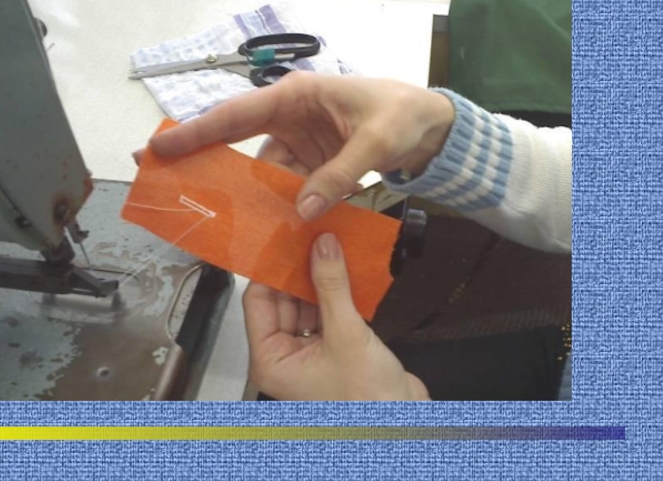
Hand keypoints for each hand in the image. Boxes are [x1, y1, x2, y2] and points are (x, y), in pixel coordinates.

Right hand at [148, 71, 454, 220]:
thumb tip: (303, 211)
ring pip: (257, 168)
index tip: (160, 147)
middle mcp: (287, 115)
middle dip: (198, 156)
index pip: (235, 114)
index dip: (195, 132)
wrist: (430, 125)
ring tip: (211, 214)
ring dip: (242, 192)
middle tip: (159, 174)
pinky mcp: (309, 159)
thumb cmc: (403, 114)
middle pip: (233, 138)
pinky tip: (264, 224)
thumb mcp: (376, 141)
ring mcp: (297, 139)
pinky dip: (275, 203)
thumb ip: (340, 174)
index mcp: (295, 95)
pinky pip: (283, 183)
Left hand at [244, 233, 428, 400]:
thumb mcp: (346, 334)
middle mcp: (283, 356)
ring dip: (318, 279)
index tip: (283, 240)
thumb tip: (322, 248)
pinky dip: (334, 293)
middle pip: (281, 299)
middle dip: (297, 270)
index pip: (257, 301)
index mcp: (269, 361)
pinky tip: (343, 269)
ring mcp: (308, 352)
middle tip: (310, 238)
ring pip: (305, 303)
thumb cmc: (368, 401)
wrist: (405, 424)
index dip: (271, 269)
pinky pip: (325, 312)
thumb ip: (332, 286)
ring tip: (328, 247)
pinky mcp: (331, 348)